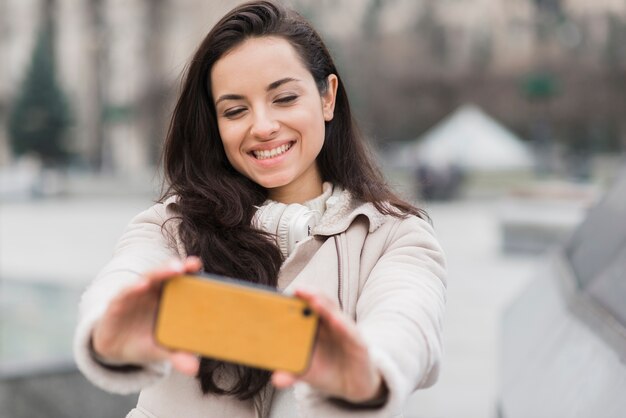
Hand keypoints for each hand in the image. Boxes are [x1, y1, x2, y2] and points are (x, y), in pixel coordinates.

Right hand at [91, 256, 202, 375]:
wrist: (114, 348)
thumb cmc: (144, 341)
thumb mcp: (161, 350)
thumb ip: (177, 355)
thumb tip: (194, 370)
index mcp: (168, 298)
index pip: (181, 281)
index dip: (191, 272)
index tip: (200, 267)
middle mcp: (153, 291)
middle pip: (167, 274)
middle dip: (179, 267)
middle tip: (191, 265)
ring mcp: (135, 294)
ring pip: (148, 278)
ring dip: (160, 272)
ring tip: (173, 269)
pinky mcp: (117, 302)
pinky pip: (126, 292)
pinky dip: (134, 287)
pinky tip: (141, 285)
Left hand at [271, 289, 385, 403]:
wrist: (353, 386)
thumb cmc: (328, 370)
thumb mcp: (308, 371)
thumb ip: (292, 373)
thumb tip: (275, 380)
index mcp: (316, 327)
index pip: (306, 307)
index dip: (298, 298)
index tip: (283, 294)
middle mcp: (330, 324)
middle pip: (321, 304)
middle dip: (310, 295)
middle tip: (298, 290)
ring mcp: (345, 331)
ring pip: (335, 313)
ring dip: (325, 305)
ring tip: (313, 300)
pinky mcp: (359, 343)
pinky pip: (350, 332)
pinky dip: (343, 325)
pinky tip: (335, 320)